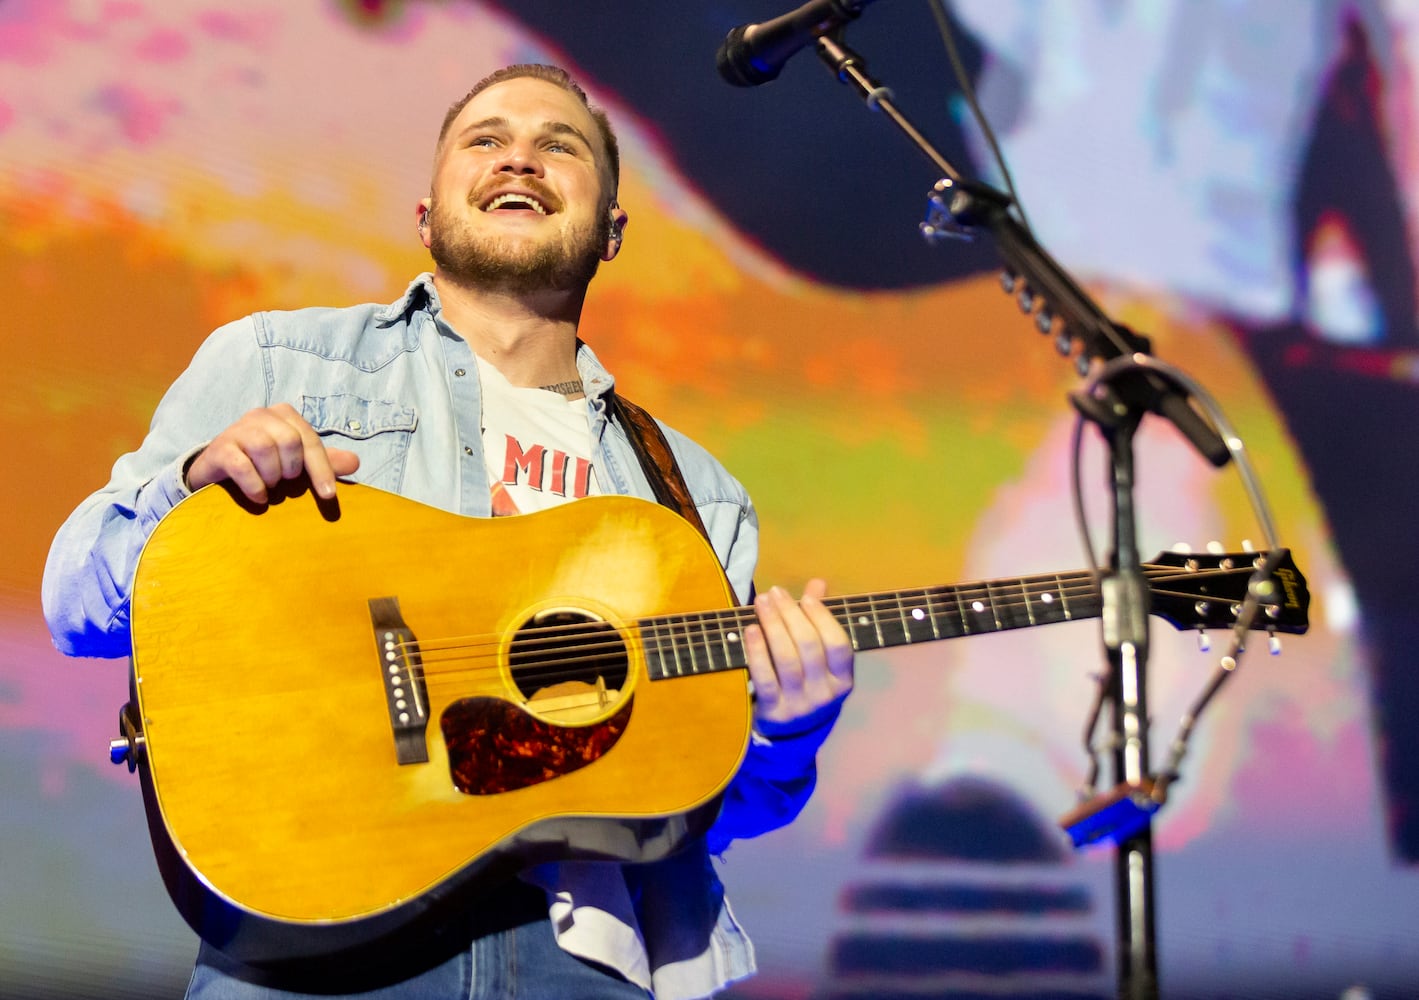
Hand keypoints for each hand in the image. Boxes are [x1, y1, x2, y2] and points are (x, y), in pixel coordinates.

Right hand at [185, 403, 359, 503]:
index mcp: (284, 415)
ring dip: (271, 477)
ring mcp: (237, 429)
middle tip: (283, 481)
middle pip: (289, 441)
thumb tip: (355, 462)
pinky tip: (259, 496)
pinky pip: (242, 466)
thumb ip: (325, 462)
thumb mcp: (296, 463)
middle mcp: (261, 415)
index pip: (310, 440)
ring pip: (265, 449)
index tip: (329, 495)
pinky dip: (255, 486)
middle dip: (291, 469)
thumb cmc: (264, 465)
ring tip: (269, 486)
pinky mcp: (219, 448)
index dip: (322, 469)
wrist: (218, 471)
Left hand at [743, 579, 853, 733]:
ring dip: (773, 626)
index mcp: (842, 680)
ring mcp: (799, 706)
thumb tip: (818, 583)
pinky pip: (764, 677)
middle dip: (791, 614)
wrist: (789, 735)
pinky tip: (751, 630)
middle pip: (809, 646)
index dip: (823, 618)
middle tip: (774, 593)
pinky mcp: (773, 713)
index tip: (806, 597)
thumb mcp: (819, 659)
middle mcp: (824, 695)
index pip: (838, 644)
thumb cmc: (805, 683)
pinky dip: (757, 651)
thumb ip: (818, 620)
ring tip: (761, 603)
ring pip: (787, 659)